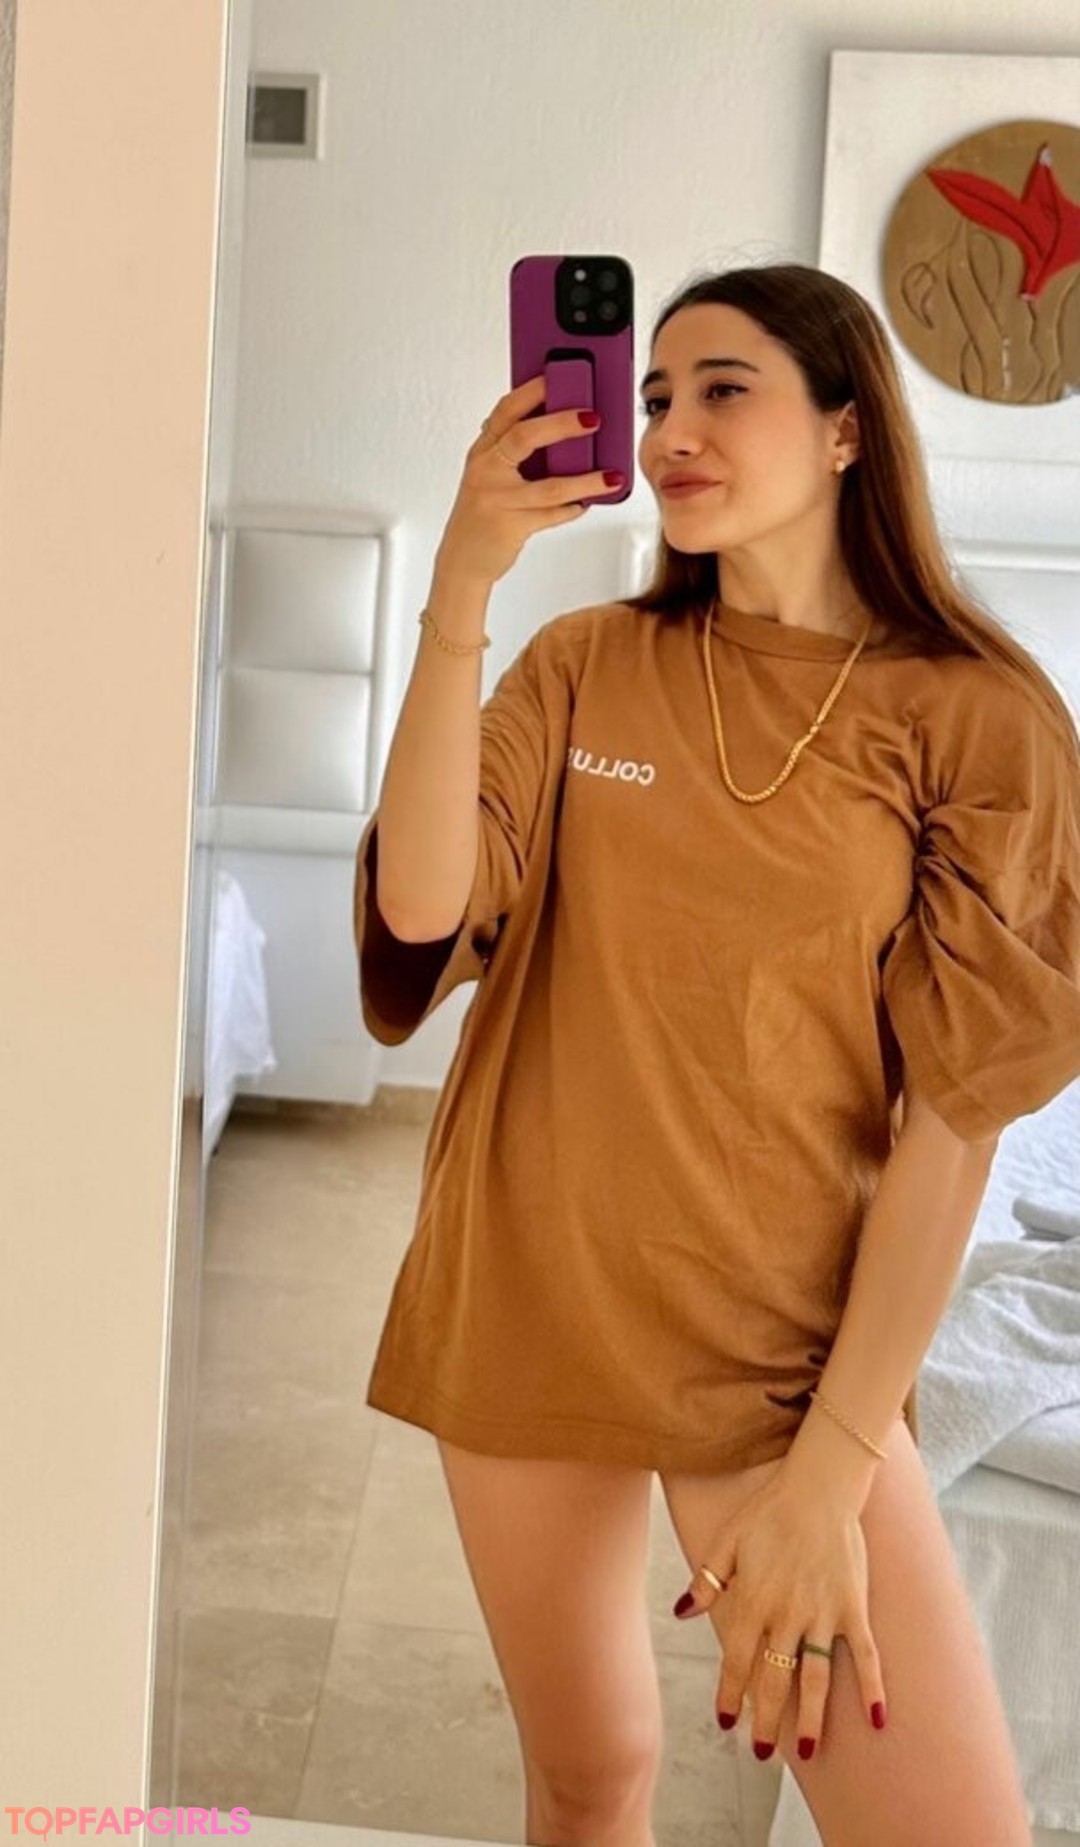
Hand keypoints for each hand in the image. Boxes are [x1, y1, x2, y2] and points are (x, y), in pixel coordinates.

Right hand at [435, 374, 618, 586]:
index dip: (532, 391)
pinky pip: (553, 514)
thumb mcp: (489, 473)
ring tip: (611, 475)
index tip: (557, 376)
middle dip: (562, 424)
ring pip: (550, 486)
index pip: (506, 410)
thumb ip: (511, 450)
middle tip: (594, 418)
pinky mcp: (512, 526)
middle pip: (525, 437)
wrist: (462, 560)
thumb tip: (559, 424)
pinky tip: (588, 503)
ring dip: (586, 480)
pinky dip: (574, 509)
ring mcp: (499, 499)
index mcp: (483, 450)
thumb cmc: (483, 512)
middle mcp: (486, 470)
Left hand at [671, 1470, 887, 1756]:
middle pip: (774, 1679)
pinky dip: (872, 1687)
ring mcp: (823, 1613)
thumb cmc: (768, 1512)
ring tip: (807, 1751)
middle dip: (766, 1719)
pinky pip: (865, 1655)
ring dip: (811, 1717)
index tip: (726, 1722)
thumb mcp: (726, 1541)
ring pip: (816, 1678)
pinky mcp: (853, 1607)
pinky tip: (877, 1719)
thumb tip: (681, 1612)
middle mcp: (787, 1614)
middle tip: (762, 1752)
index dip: (730, 1694)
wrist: (818, 1487)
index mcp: (753, 1600)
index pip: (737, 1660)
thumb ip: (705, 1581)